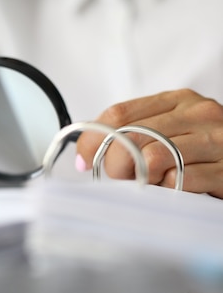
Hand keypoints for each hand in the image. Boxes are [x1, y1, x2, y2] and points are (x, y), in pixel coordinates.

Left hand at [76, 89, 222, 197]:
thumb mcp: (170, 133)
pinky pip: (180, 180)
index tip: (84, 162)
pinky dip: (168, 190)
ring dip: (141, 179)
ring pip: (152, 158)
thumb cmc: (206, 155)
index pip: (118, 114)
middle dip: (114, 164)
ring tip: (152, 185)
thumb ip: (131, 135)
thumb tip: (82, 157)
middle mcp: (199, 114)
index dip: (93, 140)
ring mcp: (217, 140)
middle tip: (119, 180)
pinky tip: (175, 191)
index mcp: (179, 101)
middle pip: (130, 136)